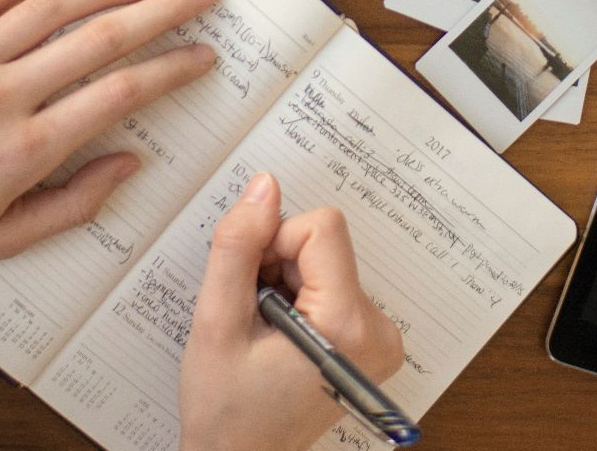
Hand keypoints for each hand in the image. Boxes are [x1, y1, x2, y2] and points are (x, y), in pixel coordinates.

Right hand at [180, 173, 405, 450]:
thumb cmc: (227, 409)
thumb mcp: (217, 322)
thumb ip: (237, 247)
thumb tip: (264, 186)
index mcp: (349, 324)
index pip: (321, 228)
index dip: (273, 243)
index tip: (251, 286)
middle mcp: (379, 329)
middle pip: (324, 243)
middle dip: (277, 265)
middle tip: (252, 316)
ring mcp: (379, 337)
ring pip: (324, 260)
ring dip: (284, 282)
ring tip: (263, 332)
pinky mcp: (370, 340)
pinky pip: (332, 283)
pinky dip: (299, 297)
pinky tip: (279, 336)